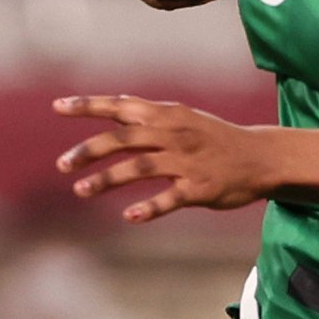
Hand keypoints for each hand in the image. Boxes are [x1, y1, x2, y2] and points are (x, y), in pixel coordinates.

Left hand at [55, 96, 275, 222]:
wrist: (261, 157)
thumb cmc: (214, 138)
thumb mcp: (182, 118)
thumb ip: (148, 115)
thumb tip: (116, 102)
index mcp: (167, 115)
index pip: (121, 106)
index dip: (88, 105)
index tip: (57, 106)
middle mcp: (174, 134)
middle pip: (124, 138)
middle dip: (89, 150)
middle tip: (62, 164)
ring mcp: (186, 161)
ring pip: (140, 167)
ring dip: (107, 179)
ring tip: (81, 190)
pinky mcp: (199, 188)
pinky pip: (170, 198)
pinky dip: (148, 208)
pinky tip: (129, 216)